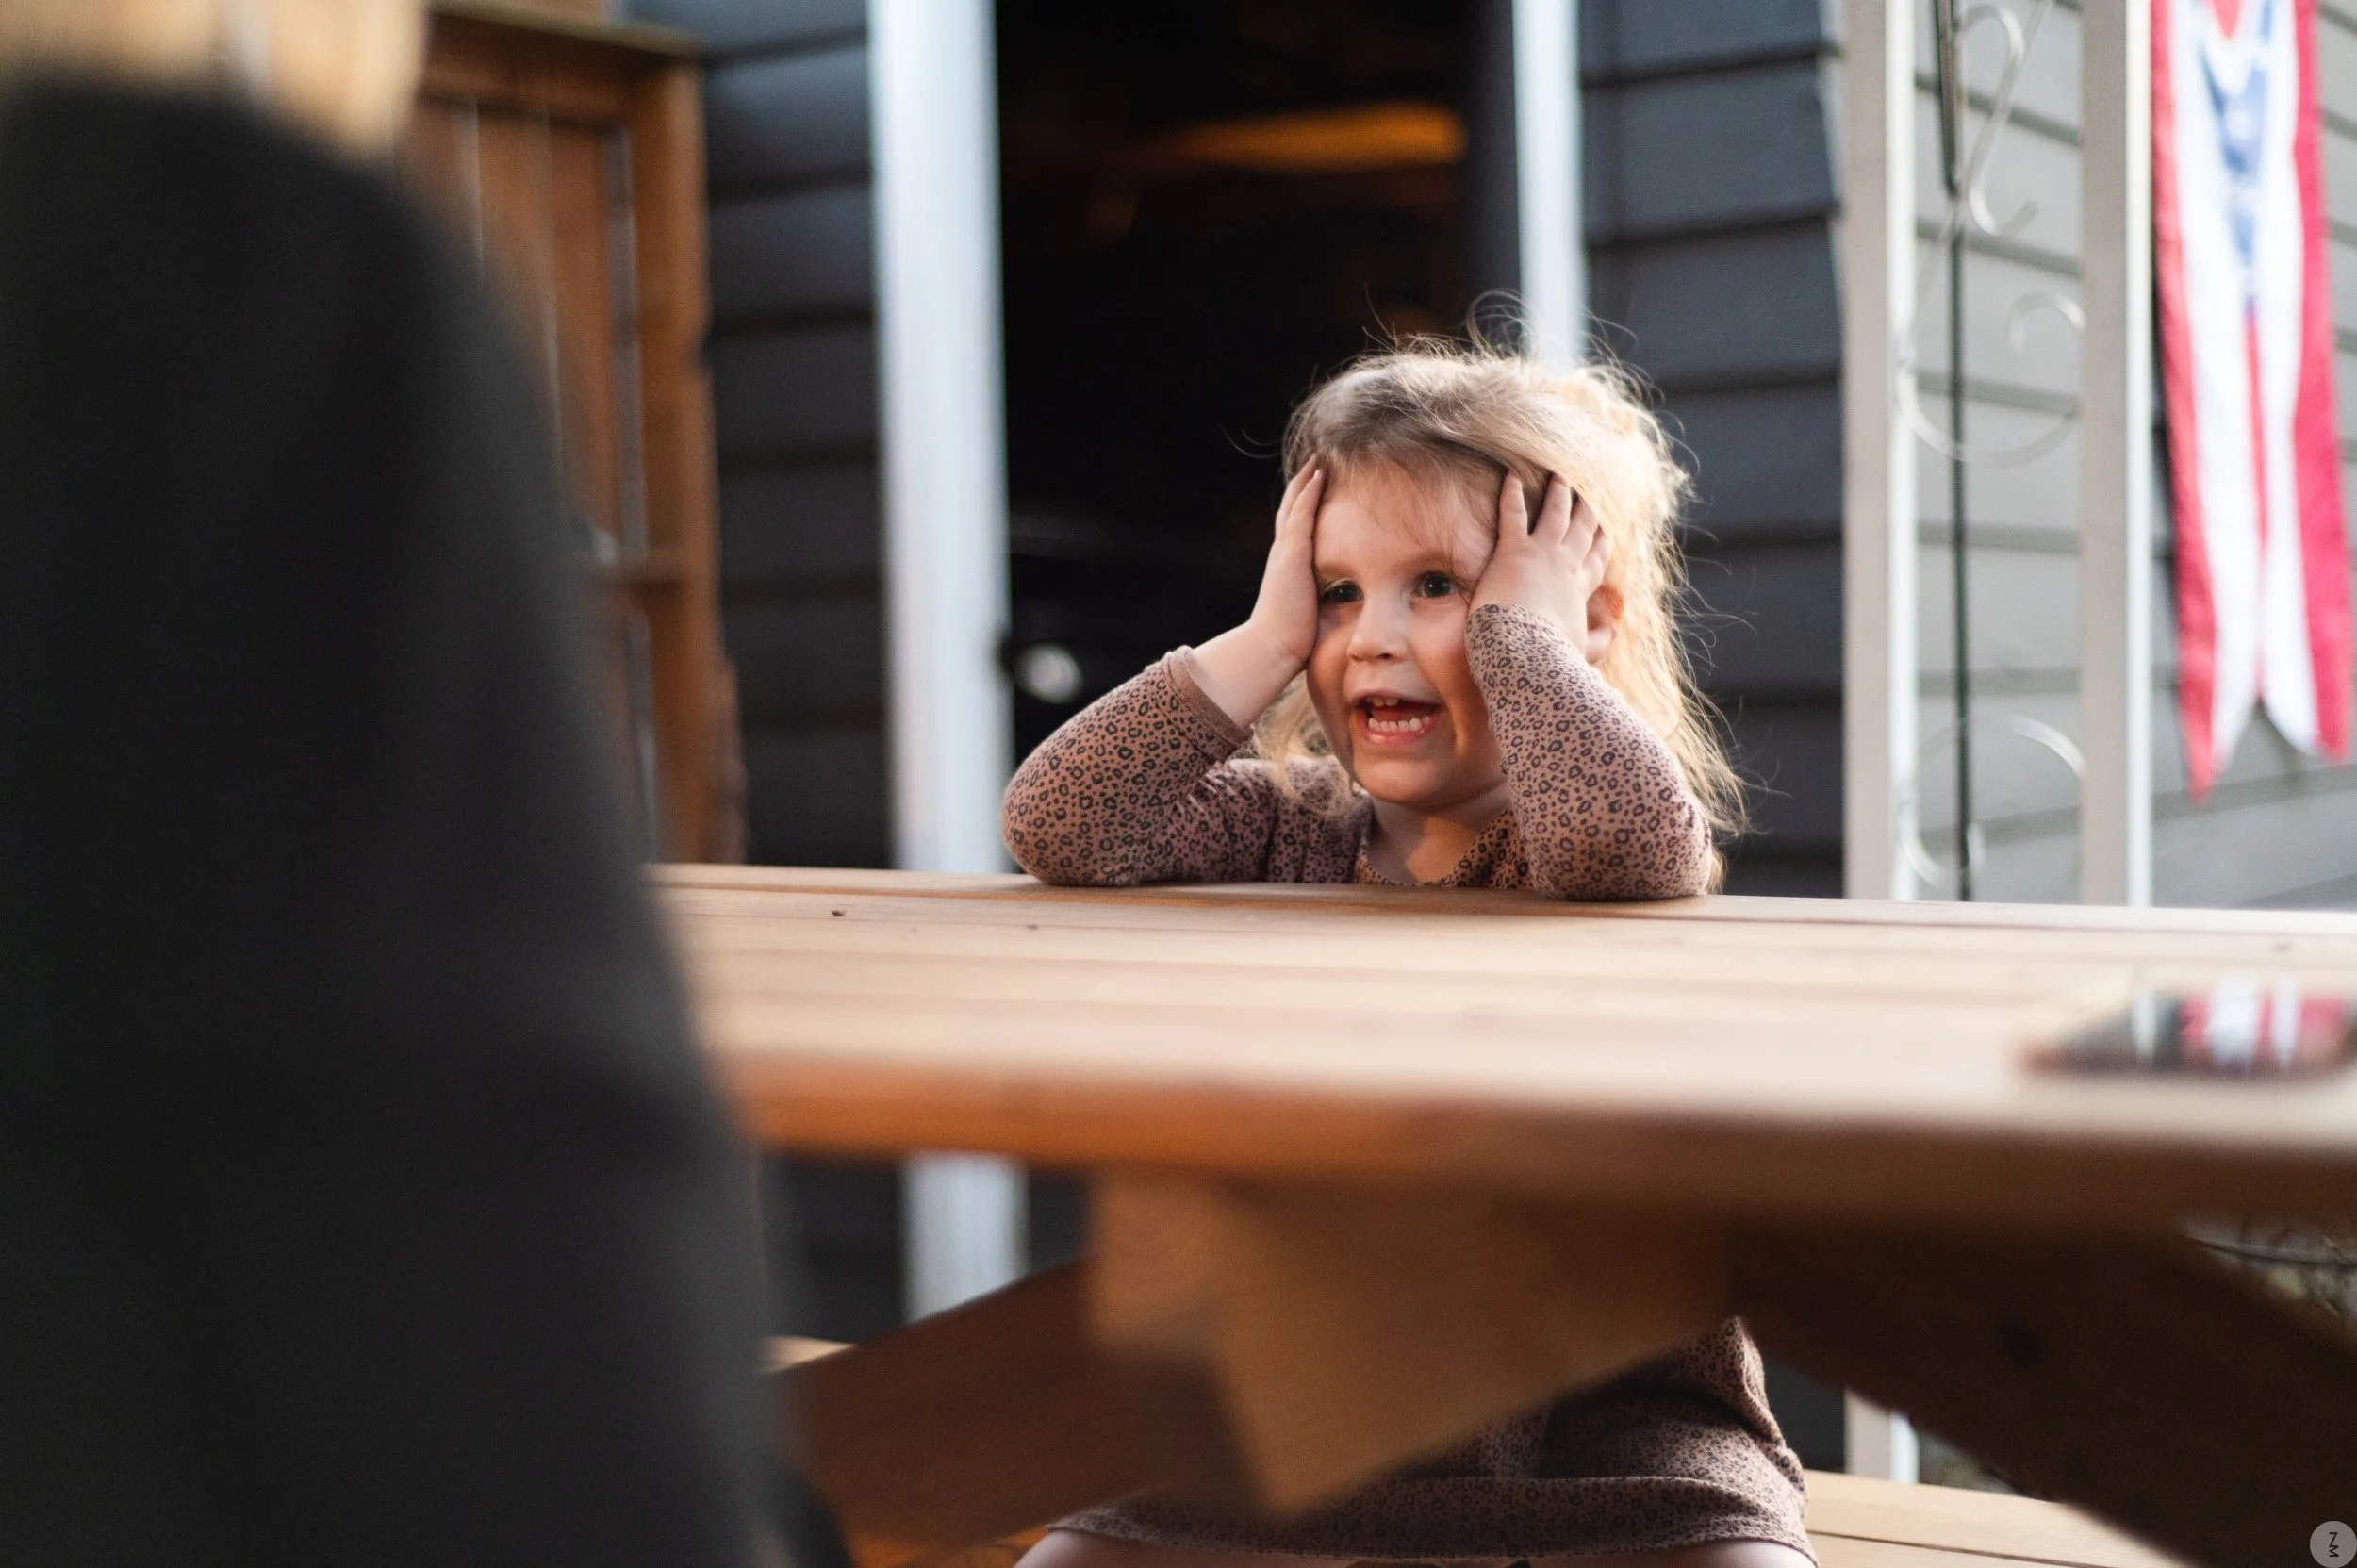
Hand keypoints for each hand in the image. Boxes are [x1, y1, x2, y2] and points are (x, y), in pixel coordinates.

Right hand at [1188, 466, 1325, 724]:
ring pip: (1295, 506)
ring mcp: (1285, 552)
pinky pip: (1302, 514)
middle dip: (1302, 487)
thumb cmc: (1292, 640)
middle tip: (1315, 463)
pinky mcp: (1292, 554)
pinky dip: (1309, 492)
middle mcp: (1282, 554)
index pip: (1296, 530)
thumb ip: (1320, 602)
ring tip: (1319, 459)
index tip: (1316, 489)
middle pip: (1291, 510)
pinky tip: (1319, 473)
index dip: (1304, 508)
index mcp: (1287, 568)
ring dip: (1306, 481)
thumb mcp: (1309, 613)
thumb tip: (1339, 607)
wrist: (1273, 647)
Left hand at [1473, 472, 1619, 663]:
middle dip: (1587, 509)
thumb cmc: (1550, 658)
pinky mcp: (1514, 550)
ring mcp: (1542, 554)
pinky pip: (1513, 513)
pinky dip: (1512, 493)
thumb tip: (1612, 634)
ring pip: (1555, 513)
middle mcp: (1566, 565)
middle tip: (1589, 491)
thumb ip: (1597, 642)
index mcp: (1579, 589)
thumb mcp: (1580, 651)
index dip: (1601, 543)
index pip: (1595, 560)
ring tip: (1559, 476)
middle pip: (1582, 529)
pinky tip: (1512, 476)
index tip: (1605, 531)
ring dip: (1559, 493)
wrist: (1527, 655)